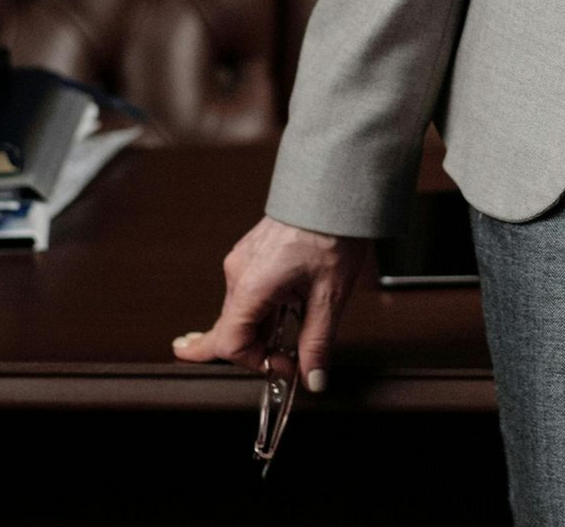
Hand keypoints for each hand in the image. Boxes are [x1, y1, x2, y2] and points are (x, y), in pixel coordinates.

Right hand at [172, 214, 371, 393]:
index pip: (230, 343)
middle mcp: (239, 272)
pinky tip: (288, 306)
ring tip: (295, 326)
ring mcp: (242, 260)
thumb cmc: (332, 228)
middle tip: (283, 361)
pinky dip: (264, 308)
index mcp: (252, 284)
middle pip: (232, 330)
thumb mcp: (330, 293)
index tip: (285, 366)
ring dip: (264, 328)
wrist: (334, 186)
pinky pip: (248, 292)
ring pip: (241, 312)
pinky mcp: (252, 253)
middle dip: (258, 349)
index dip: (257, 363)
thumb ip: (318, 341)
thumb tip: (313, 378)